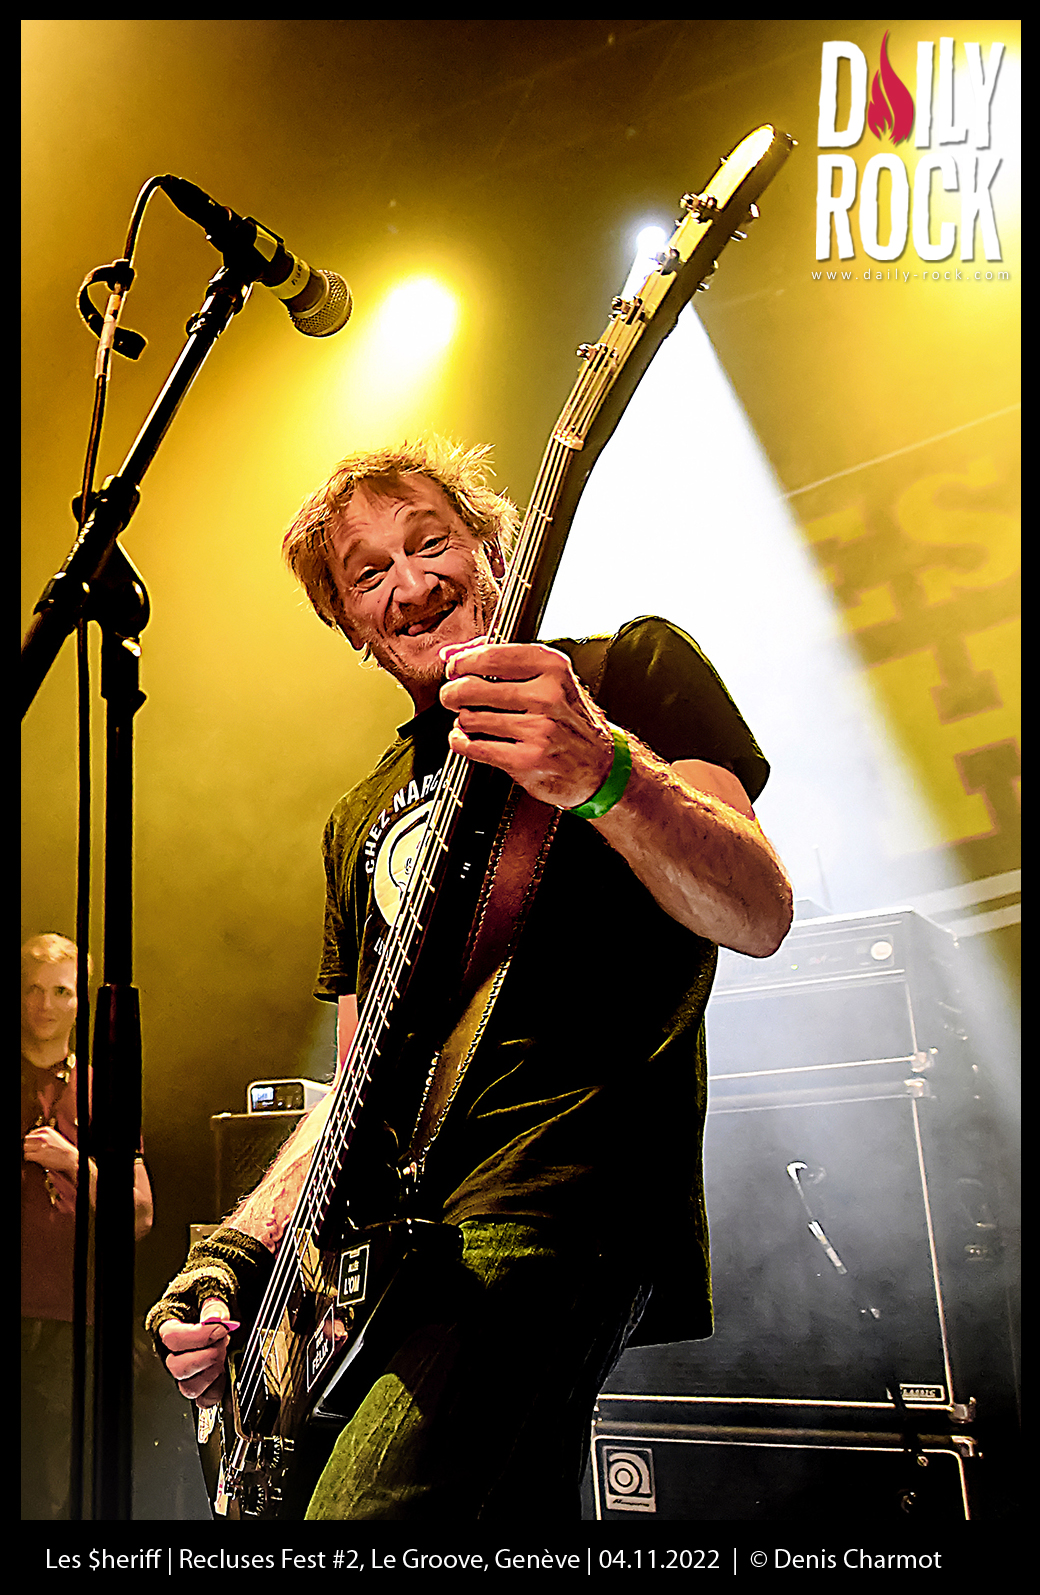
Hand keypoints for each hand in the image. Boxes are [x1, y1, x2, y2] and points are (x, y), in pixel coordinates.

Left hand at [23, 1125, 77, 1177]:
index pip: (31, 1133)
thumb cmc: (64, 1149)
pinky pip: (27, 1156)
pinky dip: (29, 1158)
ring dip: (28, 1151)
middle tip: (33, 1149)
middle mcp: (43, 1137)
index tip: (31, 1142)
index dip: (31, 1139)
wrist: (71, 1158)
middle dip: (29, 1145)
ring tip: (33, 1154)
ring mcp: (40, 1146)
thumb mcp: (55, 1137)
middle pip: (27, 1140)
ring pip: (25, 1148)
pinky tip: (34, 1159)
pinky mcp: (39, 1156)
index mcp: (47, 1130)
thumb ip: (45, 1136)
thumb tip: (33, 1139)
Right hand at [158, 1300, 239, 1407]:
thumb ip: (213, 1302)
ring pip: (188, 1387)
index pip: (172, 1337)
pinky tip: (225, 1370)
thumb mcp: (212, 1286)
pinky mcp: (200, 1381)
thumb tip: (215, 1318)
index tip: (221, 1328)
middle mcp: (171, 1350)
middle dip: (206, 1357)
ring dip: (211, 1374)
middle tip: (224, 1342)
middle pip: (177, 1368)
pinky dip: (218, 1389)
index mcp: (166, 1322)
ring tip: (223, 1354)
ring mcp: (185, 1368)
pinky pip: (204, 1399)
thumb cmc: (208, 1291)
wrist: (220, 1299)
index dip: (198, 1336)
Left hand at [439, 639, 613, 808]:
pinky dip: (461, 742)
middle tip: (453, 696)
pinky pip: (474, 747)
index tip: (455, 668)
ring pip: (470, 718)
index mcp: (553, 667)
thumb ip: (501, 660)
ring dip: (463, 720)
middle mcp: (547, 696)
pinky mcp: (527, 759)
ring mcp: (538, 729)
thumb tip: (452, 653)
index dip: (463, 662)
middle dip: (453, 693)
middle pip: (472, 687)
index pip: (490, 655)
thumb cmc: (569, 719)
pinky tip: (466, 739)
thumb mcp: (548, 679)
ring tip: (472, 720)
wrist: (600, 765)